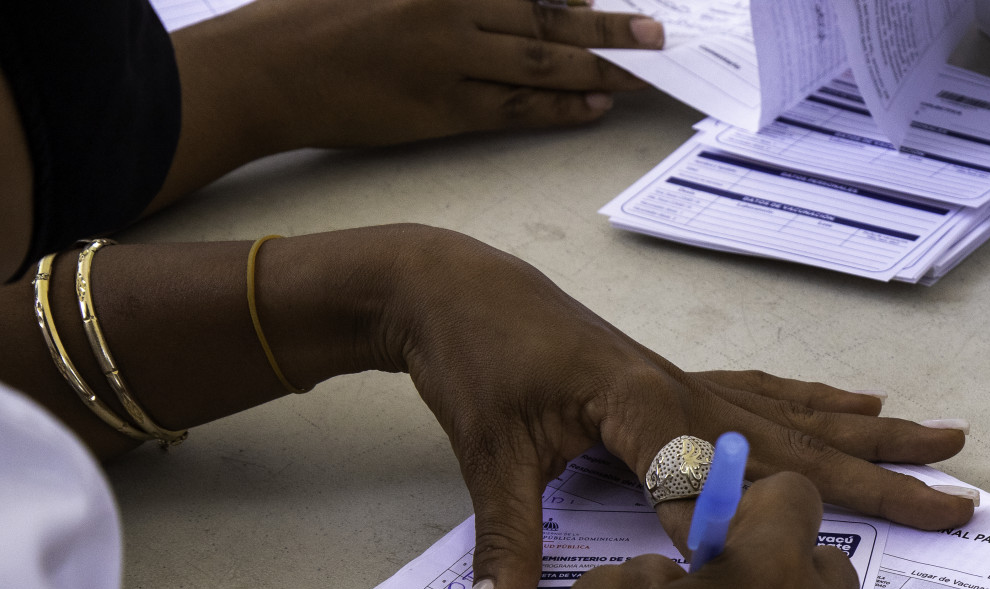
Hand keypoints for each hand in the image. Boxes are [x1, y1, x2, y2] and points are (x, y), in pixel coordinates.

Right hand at [160, 0, 662, 205]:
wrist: (264, 68)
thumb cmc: (316, 13)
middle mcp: (448, 10)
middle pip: (546, 18)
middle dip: (607, 28)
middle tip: (656, 33)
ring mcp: (446, 62)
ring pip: (539, 66)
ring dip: (597, 69)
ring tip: (641, 73)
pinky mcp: (440, 110)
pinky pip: (514, 109)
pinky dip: (558, 108)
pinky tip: (592, 107)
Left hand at [370, 227, 971, 588]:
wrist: (458, 287)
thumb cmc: (476, 361)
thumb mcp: (487, 454)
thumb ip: (503, 541)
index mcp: (641, 404)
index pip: (701, 483)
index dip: (719, 537)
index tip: (749, 588)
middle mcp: (686, 391)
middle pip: (800, 447)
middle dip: (883, 481)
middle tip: (957, 502)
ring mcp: (693, 384)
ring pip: (802, 418)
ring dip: (876, 438)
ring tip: (946, 442)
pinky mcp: (684, 381)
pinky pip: (771, 396)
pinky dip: (823, 405)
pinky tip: (864, 405)